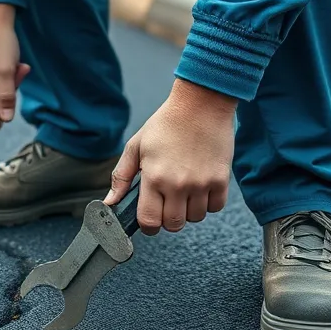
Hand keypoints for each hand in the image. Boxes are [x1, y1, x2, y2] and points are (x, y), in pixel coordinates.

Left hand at [104, 78, 236, 235]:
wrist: (201, 104)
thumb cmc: (166, 123)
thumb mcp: (136, 146)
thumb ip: (120, 177)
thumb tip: (109, 202)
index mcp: (153, 177)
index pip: (149, 221)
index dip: (148, 226)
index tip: (150, 220)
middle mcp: (177, 184)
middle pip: (173, 225)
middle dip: (168, 220)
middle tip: (167, 204)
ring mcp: (201, 183)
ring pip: (195, 218)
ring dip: (189, 211)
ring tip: (184, 191)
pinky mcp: (221, 179)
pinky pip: (215, 207)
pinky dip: (208, 203)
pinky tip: (201, 187)